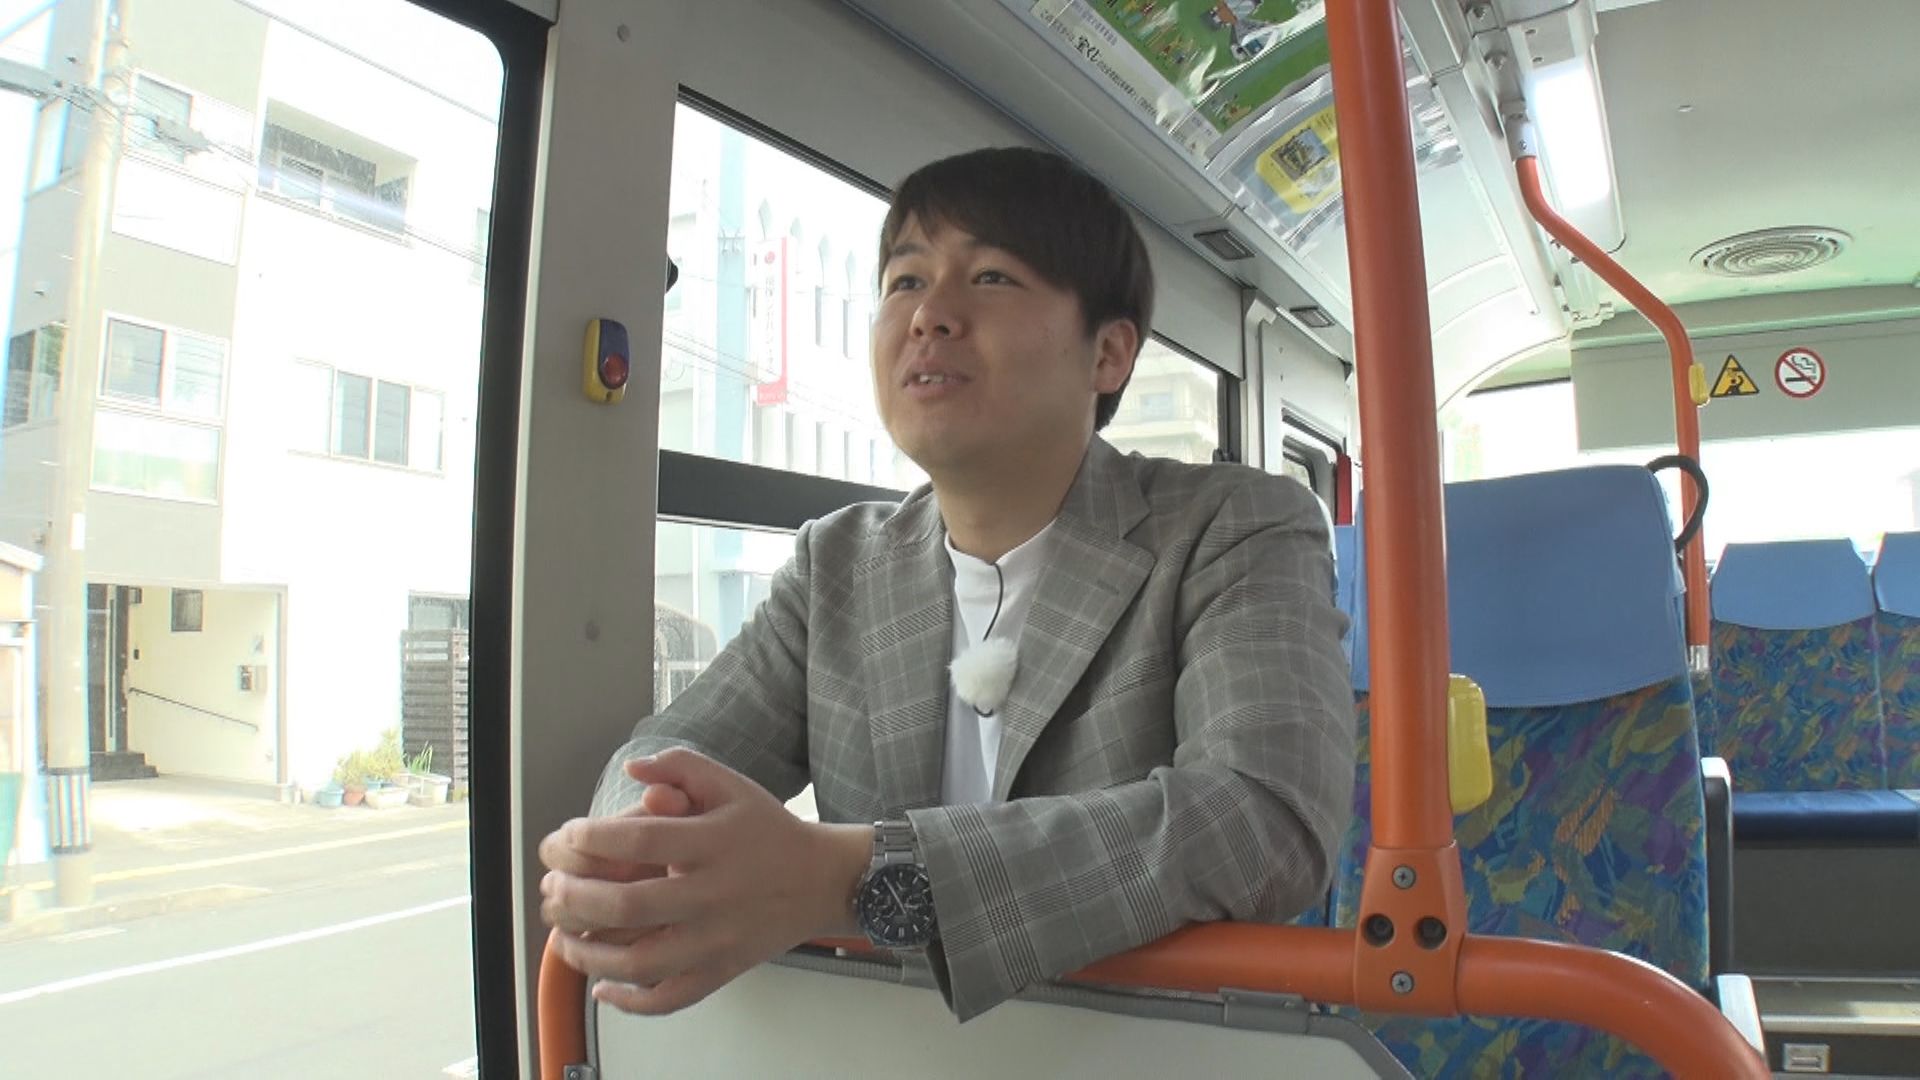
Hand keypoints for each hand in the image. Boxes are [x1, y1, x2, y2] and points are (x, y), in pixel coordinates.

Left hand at [542, 748, 872, 1014]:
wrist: (821, 879)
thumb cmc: (767, 830)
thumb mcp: (730, 784)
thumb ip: (680, 766)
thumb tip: (632, 769)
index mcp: (714, 843)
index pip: (642, 841)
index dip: (594, 839)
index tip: (569, 835)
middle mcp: (715, 893)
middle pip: (631, 906)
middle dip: (577, 898)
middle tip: (553, 888)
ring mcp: (718, 939)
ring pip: (642, 962)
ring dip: (590, 953)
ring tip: (563, 936)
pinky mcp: (722, 970)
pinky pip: (670, 998)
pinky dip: (630, 1001)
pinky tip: (602, 985)